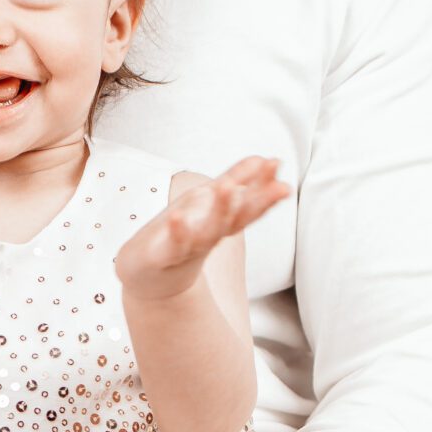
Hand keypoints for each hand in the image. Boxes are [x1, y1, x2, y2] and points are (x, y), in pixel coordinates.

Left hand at [113, 155, 288, 301]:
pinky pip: (174, 244)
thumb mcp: (211, 202)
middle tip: (278, 184)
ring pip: (211, 230)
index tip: (276, 164)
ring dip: (221, 210)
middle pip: (239, 218)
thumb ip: (238, 180)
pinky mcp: (168, 255)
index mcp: (224, 219)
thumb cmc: (185, 234)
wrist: (153, 273)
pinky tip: (178, 217)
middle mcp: (212, 233)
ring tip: (228, 187)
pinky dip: (178, 231)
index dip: (265, 185)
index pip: (250, 202)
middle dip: (258, 201)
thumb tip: (262, 158)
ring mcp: (191, 246)